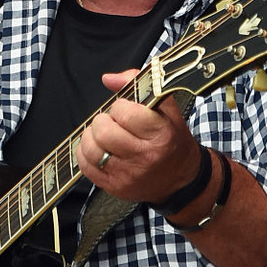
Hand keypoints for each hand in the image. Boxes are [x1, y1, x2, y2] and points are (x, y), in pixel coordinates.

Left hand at [76, 70, 202, 204]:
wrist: (180, 179)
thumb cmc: (171, 140)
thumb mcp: (166, 109)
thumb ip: (139, 84)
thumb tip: (108, 78)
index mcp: (161, 135)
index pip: (126, 113)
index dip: (119, 106)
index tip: (125, 109)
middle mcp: (146, 157)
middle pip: (104, 132)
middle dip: (102, 121)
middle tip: (111, 122)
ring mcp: (129, 175)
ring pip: (92, 150)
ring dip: (91, 136)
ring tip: (102, 135)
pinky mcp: (116, 187)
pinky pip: (86, 167)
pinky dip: (85, 153)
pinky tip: (97, 148)